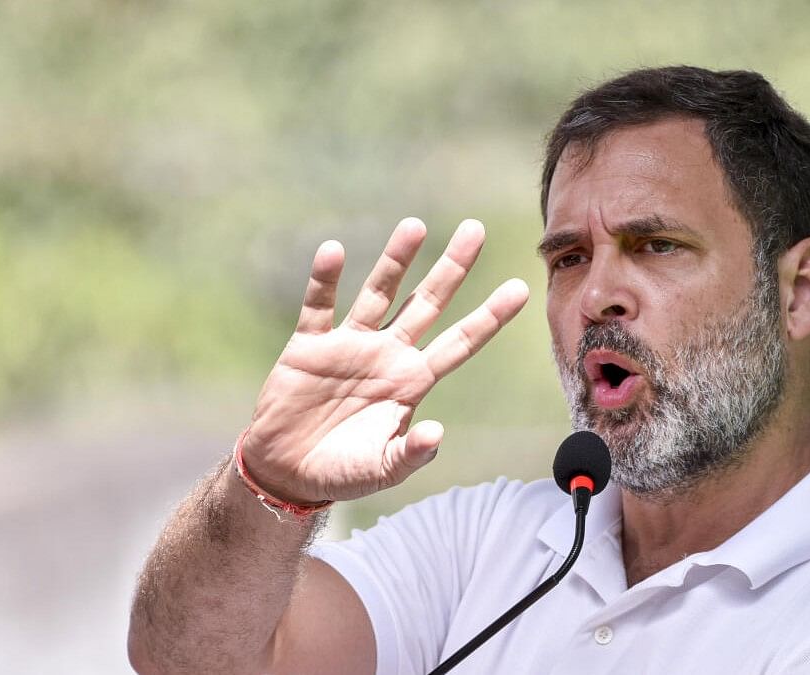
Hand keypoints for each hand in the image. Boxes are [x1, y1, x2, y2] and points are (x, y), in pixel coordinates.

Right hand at [241, 217, 528, 503]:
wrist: (288, 471)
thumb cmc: (344, 470)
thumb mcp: (383, 468)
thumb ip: (411, 452)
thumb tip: (436, 434)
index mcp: (413, 380)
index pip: (460, 342)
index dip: (489, 317)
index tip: (520, 289)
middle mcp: (388, 354)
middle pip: (427, 303)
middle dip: (452, 268)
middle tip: (476, 229)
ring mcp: (350, 345)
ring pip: (379, 294)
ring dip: (395, 261)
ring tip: (416, 226)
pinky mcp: (309, 346)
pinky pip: (319, 306)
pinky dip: (324, 280)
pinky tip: (334, 251)